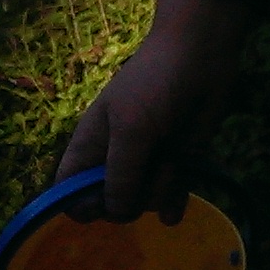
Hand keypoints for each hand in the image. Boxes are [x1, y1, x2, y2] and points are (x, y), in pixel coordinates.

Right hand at [56, 0, 253, 220]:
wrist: (202, 57)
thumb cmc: (155, 85)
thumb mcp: (131, 129)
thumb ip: (119, 174)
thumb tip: (114, 213)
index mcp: (89, 146)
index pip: (66, 190)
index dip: (77, 204)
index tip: (100, 201)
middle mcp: (114, 159)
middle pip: (107, 205)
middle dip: (126, 201)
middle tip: (144, 175)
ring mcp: (146, 163)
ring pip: (142, 203)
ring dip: (157, 191)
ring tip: (172, 162)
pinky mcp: (176, 164)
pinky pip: (168, 198)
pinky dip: (172, 204)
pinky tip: (175, 211)